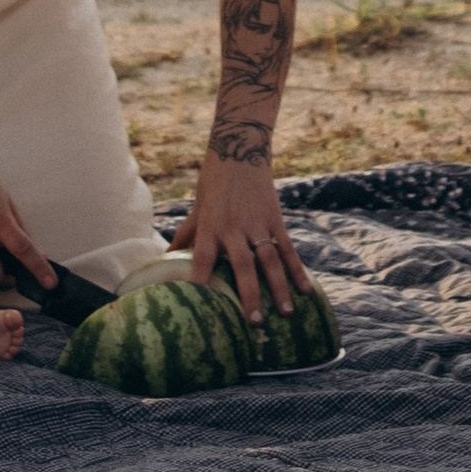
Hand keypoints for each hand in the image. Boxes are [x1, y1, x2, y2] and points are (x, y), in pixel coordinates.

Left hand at [187, 152, 311, 324]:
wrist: (241, 149)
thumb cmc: (213, 180)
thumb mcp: (197, 206)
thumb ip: (186, 233)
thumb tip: (165, 257)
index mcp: (210, 225)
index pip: (201, 257)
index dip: (199, 280)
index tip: (199, 305)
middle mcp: (234, 227)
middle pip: (242, 266)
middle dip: (249, 295)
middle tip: (254, 323)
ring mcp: (257, 224)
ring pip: (269, 260)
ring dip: (278, 288)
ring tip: (286, 313)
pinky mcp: (275, 219)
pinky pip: (287, 248)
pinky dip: (297, 269)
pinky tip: (305, 290)